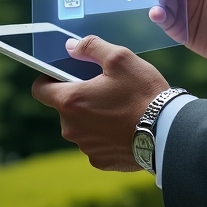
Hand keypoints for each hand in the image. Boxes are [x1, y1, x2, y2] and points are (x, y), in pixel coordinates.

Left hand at [31, 35, 167, 170]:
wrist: (166, 131)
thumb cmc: (142, 92)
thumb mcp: (120, 58)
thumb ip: (91, 47)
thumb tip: (70, 46)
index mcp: (71, 101)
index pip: (40, 89)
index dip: (49, 78)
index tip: (64, 74)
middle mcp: (71, 128)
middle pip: (65, 108)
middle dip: (80, 97)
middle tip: (106, 88)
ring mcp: (85, 147)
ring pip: (81, 126)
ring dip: (93, 116)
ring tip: (120, 108)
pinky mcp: (100, 161)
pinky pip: (96, 143)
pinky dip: (106, 134)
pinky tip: (125, 127)